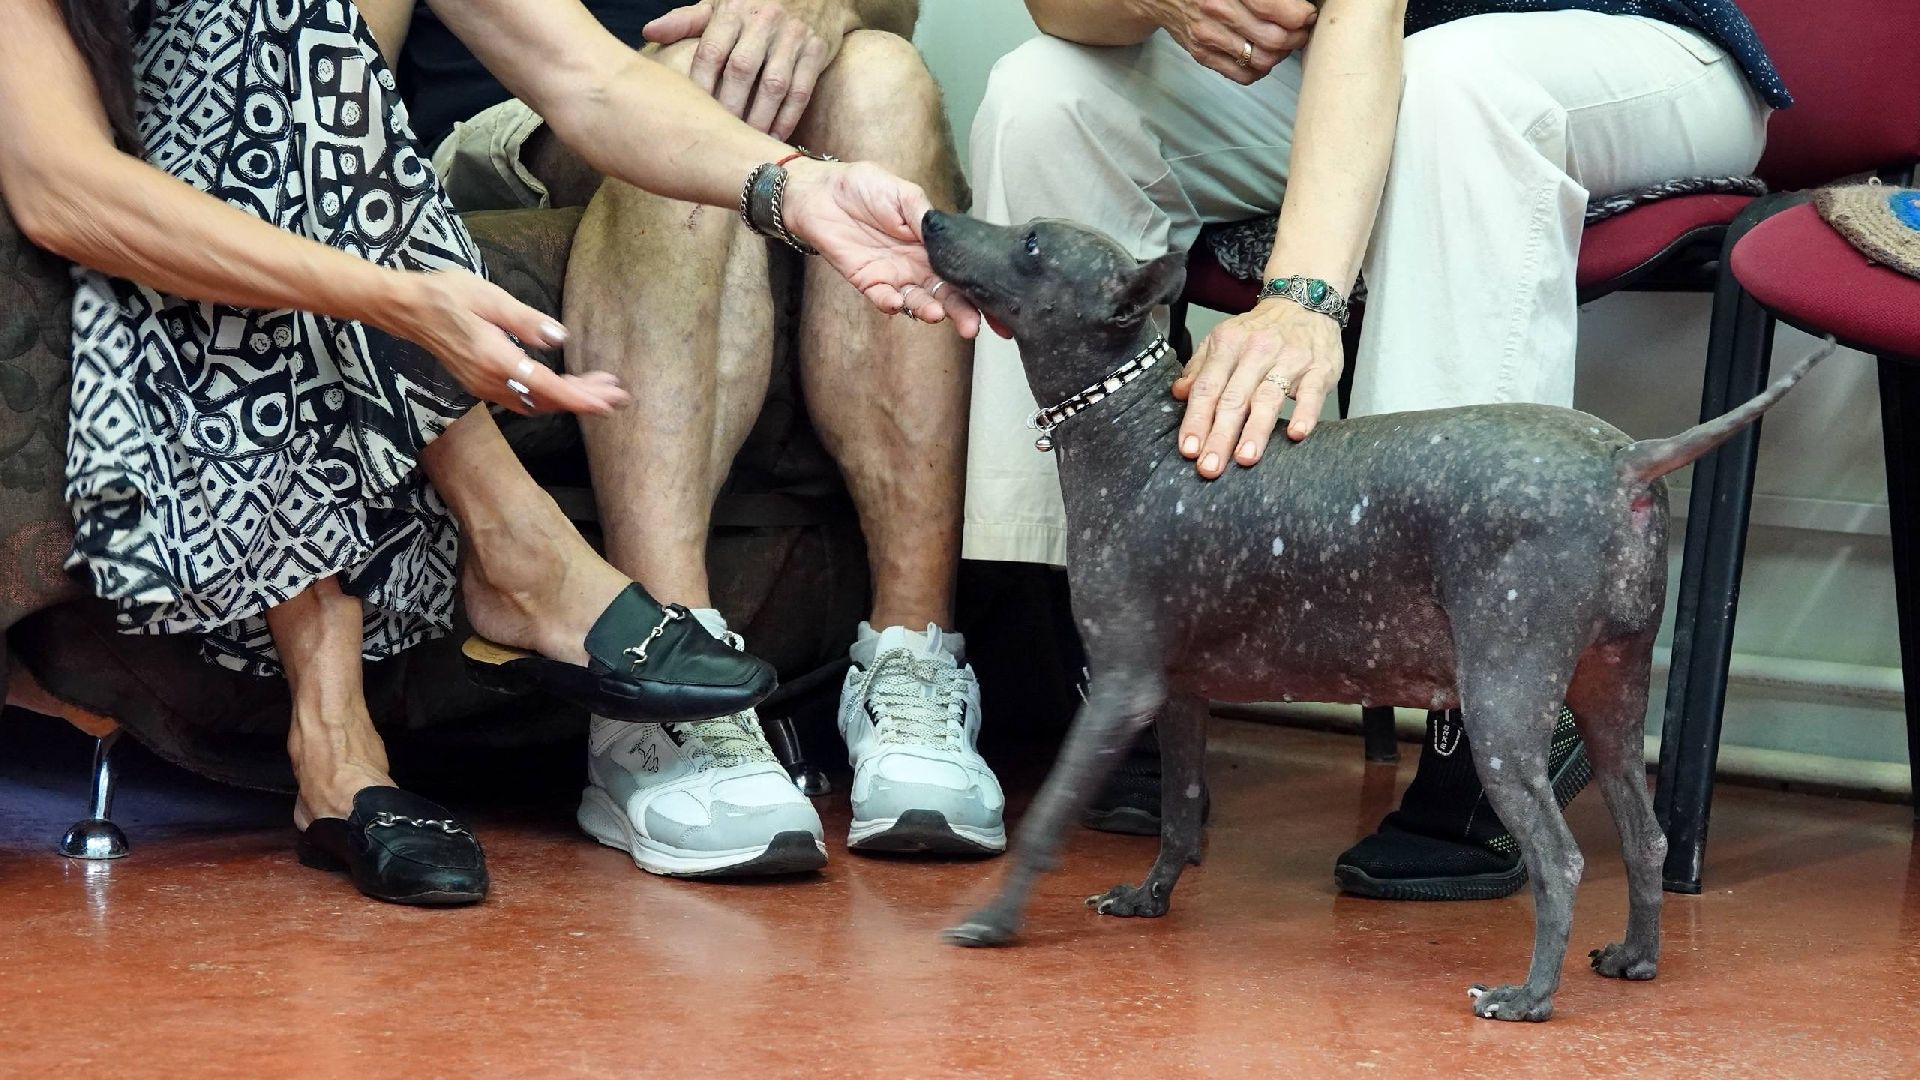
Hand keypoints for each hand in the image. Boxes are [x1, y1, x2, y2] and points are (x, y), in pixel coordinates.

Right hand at [383, 270, 631, 416]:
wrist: (406, 309)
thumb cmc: (447, 295)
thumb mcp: (490, 298)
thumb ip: (526, 321)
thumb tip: (559, 338)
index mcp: (495, 359)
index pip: (547, 387)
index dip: (581, 398)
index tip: (609, 401)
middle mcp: (491, 381)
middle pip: (547, 400)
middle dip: (585, 399)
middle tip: (618, 395)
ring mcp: (484, 386)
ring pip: (536, 403)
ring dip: (569, 399)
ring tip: (600, 388)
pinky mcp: (481, 384)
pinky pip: (523, 399)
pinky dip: (550, 396)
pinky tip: (566, 387)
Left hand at [646, 0, 853, 138]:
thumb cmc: (753, 11)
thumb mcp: (720, 9)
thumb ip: (686, 22)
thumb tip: (649, 32)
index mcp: (734, 10)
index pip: (712, 51)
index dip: (701, 87)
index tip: (693, 115)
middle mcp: (764, 19)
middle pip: (742, 70)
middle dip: (729, 108)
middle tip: (717, 138)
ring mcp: (793, 35)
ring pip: (773, 85)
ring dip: (758, 119)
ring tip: (744, 143)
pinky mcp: (816, 50)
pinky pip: (800, 92)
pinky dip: (786, 119)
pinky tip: (772, 138)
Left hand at [780, 158, 981, 337]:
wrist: (822, 191)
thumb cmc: (864, 187)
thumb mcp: (904, 192)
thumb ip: (925, 216)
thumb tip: (947, 236)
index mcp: (933, 244)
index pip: (963, 271)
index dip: (981, 292)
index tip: (999, 311)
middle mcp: (918, 265)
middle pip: (947, 294)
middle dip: (962, 312)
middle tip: (972, 326)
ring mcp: (894, 275)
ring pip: (918, 301)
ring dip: (928, 310)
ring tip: (937, 314)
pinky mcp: (868, 281)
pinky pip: (883, 298)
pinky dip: (890, 303)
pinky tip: (897, 302)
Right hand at [1144, 0, 1317, 83]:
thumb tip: (1297, 3)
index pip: (1275, 8)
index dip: (1300, 14)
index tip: (1307, 12)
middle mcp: (1217, 12)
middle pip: (1274, 39)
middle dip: (1296, 36)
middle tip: (1301, 29)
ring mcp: (1209, 37)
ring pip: (1263, 60)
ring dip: (1281, 54)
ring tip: (1284, 41)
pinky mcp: (1203, 55)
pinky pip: (1244, 75)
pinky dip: (1261, 69)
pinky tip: (1263, 54)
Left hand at [1172, 297, 1342, 476]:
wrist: (1305, 302)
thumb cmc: (1261, 330)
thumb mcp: (1223, 339)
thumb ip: (1200, 367)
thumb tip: (1178, 394)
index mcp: (1228, 345)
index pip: (1207, 388)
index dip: (1196, 420)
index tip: (1189, 449)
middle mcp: (1256, 351)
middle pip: (1233, 398)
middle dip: (1220, 436)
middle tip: (1210, 467)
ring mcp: (1289, 359)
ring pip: (1268, 397)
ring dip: (1255, 430)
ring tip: (1244, 458)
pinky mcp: (1319, 368)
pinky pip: (1311, 393)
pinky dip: (1305, 414)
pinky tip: (1296, 434)